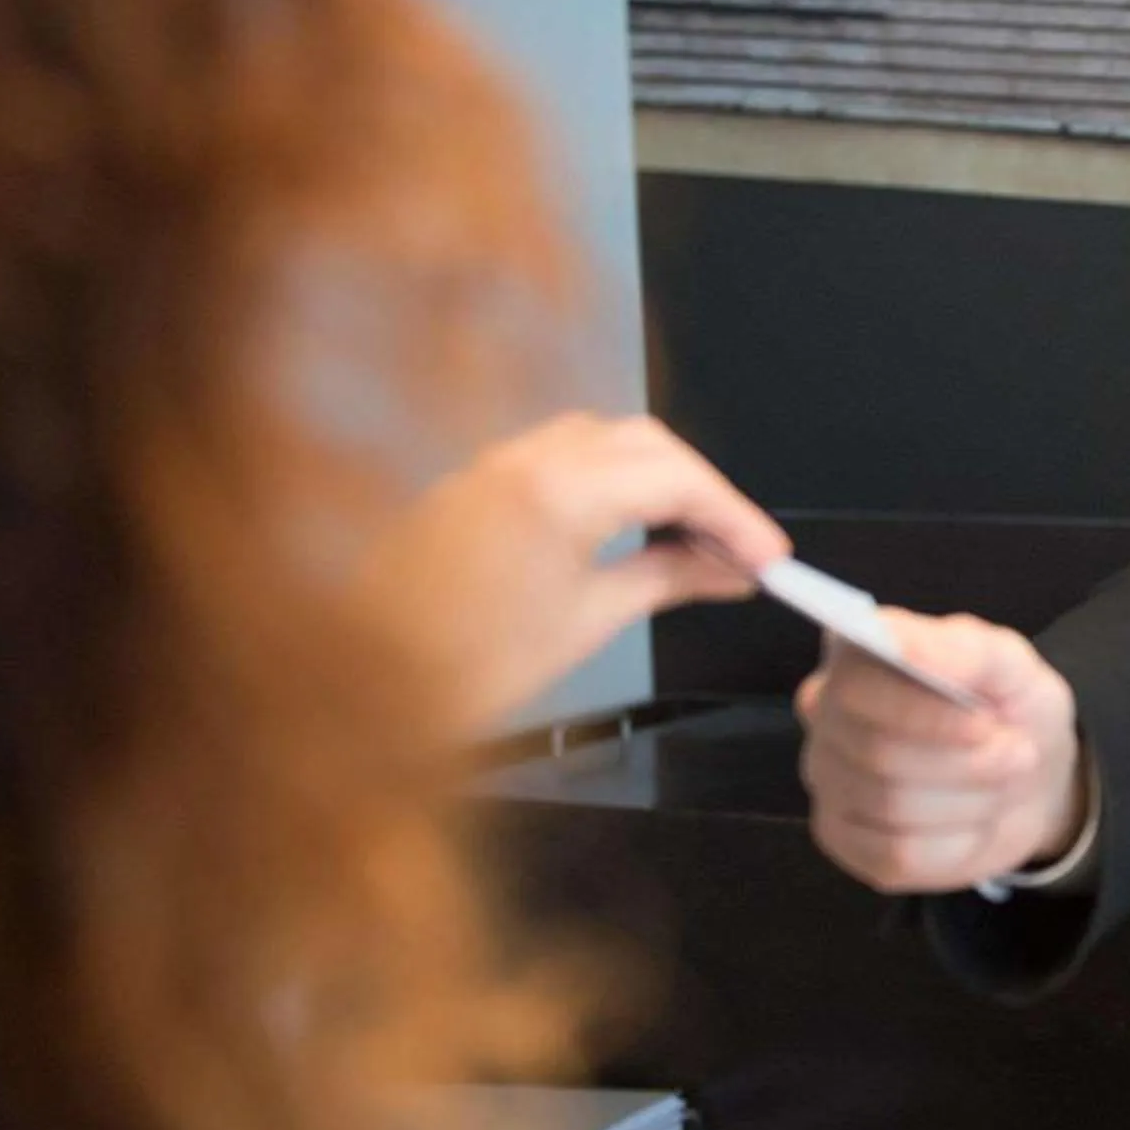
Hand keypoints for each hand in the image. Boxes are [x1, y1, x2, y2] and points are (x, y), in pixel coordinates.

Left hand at [360, 412, 788, 734]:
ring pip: (604, 438)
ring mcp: (493, 465)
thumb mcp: (586, 623)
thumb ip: (667, 580)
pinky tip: (629, 525)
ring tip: (689, 539)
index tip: (768, 555)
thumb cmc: (457, 667)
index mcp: (555, 490)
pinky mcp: (475, 483)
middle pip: (647, 443)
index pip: (677, 477)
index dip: (735, 517)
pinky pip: (560, 455)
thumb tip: (726, 571)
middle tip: (739, 549)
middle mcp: (522, 459)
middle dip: (702, 491)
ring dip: (657, 477)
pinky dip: (610, 478)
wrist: (361, 691)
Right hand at [797, 611, 1084, 892]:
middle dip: (965, 761)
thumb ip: (962, 648)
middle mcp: (826, 714)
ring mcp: (828, 779)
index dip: (924, 713)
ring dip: (969, 800)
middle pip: (878, 754)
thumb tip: (902, 645)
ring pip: (891, 807)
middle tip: (1018, 753)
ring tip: (999, 782)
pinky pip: (895, 854)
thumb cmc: (1008, 708)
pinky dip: (954, 843)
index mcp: (856, 656)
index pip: (857, 686)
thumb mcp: (1010, 667)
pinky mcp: (842, 838)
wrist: (1032, 778)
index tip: (987, 721)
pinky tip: (970, 822)